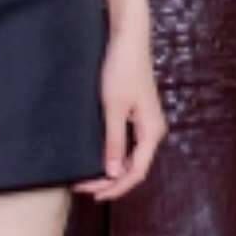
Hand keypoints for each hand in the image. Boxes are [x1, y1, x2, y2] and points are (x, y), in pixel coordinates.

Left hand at [87, 24, 163, 201]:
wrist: (127, 41)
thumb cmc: (121, 70)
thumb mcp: (113, 108)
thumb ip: (113, 141)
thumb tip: (113, 173)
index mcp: (152, 132)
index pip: (136, 171)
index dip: (115, 187)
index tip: (92, 194)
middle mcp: (152, 131)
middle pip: (134, 167)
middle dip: (110, 182)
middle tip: (82, 188)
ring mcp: (145, 123)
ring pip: (130, 157)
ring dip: (111, 171)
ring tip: (87, 179)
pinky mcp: (136, 115)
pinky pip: (127, 144)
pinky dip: (112, 155)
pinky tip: (97, 158)